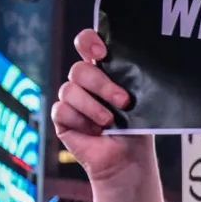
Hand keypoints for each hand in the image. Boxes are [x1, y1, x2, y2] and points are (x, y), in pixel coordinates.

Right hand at [52, 30, 160, 184]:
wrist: (128, 159)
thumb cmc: (135, 128)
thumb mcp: (138, 100)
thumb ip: (130, 81)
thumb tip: (135, 68)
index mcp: (102, 70)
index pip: (86, 43)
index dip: (88, 42)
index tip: (101, 53)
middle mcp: (84, 82)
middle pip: (79, 69)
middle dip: (102, 85)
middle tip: (123, 102)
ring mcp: (71, 99)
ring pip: (69, 89)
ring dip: (93, 107)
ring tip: (110, 122)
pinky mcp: (62, 118)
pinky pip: (62, 111)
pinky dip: (81, 122)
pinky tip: (94, 132)